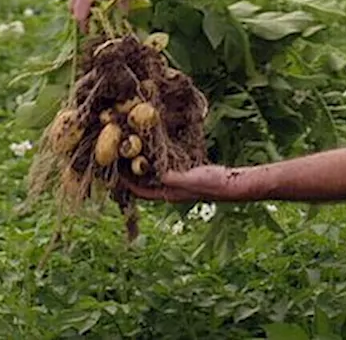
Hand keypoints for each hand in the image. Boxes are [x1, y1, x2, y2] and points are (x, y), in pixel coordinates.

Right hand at [68, 0, 135, 30]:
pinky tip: (95, 8)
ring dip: (82, 14)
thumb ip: (121, 11)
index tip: (96, 36)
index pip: (79, 18)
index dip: (87, 29)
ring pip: (73, 6)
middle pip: (74, 14)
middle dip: (84, 23)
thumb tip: (122, 27)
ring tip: (96, 20)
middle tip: (96, 30)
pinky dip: (82, 6)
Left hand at [125, 165, 255, 202]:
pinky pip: (166, 168)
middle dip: (132, 175)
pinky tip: (157, 151)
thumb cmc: (212, 183)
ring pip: (154, 176)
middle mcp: (170, 189)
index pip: (141, 192)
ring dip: (144, 167)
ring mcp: (178, 182)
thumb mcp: (191, 178)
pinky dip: (158, 162)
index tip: (115, 173)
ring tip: (134, 153)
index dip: (127, 184)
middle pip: (145, 184)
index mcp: (168, 193)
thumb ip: (174, 177)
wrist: (231, 183)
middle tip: (121, 160)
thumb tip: (157, 174)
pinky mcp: (186, 174)